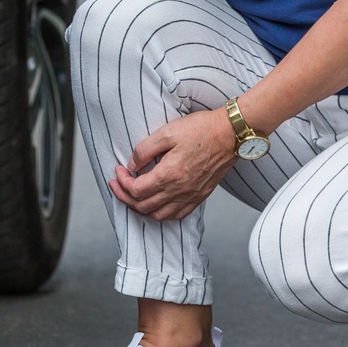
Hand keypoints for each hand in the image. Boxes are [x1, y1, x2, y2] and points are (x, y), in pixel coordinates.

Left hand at [108, 108, 237, 221]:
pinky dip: (161, 214)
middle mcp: (179, 190)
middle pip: (143, 206)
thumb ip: (144, 150)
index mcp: (169, 175)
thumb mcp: (166, 132)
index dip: (121, 182)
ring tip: (132, 197)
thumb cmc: (201, 130)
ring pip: (158, 216)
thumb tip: (131, 165)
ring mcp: (190, 196)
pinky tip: (156, 204)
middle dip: (124, 197)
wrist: (230, 134)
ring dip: (141, 209)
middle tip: (117, 185)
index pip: (135, 190)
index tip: (118, 170)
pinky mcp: (200, 196)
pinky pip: (177, 215)